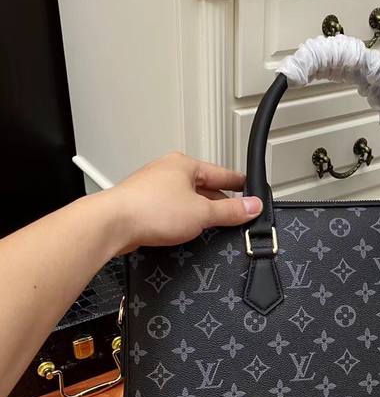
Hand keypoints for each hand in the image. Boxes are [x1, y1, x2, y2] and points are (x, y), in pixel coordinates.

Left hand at [105, 151, 261, 252]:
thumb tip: (252, 206)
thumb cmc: (149, 210)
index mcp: (184, 164)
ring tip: (212, 226)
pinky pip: (172, 210)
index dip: (239, 183)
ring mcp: (153, 188)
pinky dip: (183, 219)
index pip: (222, 173)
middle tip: (236, 214)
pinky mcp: (143, 206)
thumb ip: (230, 211)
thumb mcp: (202, 212)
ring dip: (200, 212)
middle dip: (220, 202)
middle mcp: (167, 172)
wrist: (111, 225)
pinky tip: (186, 231)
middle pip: (204, 186)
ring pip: (186, 199)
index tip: (250, 189)